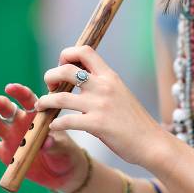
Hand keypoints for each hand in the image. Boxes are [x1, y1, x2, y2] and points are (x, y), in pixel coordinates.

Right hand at [0, 83, 84, 190]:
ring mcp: (11, 135)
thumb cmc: (66, 153)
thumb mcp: (63, 148)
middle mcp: (21, 121)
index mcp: (37, 115)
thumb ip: (54, 143)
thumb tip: (46, 141)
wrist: (61, 172)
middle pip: (6, 108)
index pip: (28, 99)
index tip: (10, 88)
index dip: (20, 93)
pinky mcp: (3, 152)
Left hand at [36, 45, 167, 166]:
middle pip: (66, 70)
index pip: (84, 50)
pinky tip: (53, 127)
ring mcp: (100, 105)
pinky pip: (66, 121)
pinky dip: (55, 124)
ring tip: (41, 106)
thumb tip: (80, 78)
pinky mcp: (98, 125)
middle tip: (49, 87)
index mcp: (109, 76)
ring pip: (60, 97)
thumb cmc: (134, 120)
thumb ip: (102, 84)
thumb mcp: (120, 93)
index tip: (61, 67)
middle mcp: (104, 86)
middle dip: (50, 76)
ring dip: (45, 101)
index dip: (67, 54)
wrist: (152, 142)